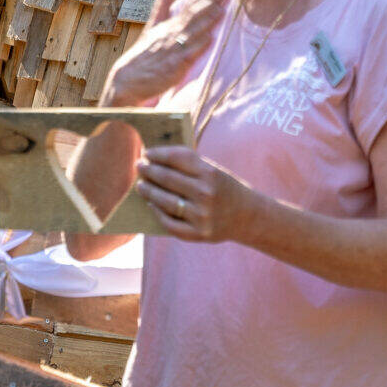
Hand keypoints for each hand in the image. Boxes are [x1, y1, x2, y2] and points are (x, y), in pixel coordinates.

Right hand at [101, 0, 226, 110]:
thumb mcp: (151, 26)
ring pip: (193, 32)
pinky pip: (189, 54)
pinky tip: (210, 37)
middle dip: (209, 3)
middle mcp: (170, 35)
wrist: (127, 81)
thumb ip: (161, 5)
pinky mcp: (175, 67)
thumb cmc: (143, 55)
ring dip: (207, 21)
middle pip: (193, 16)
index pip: (188, 7)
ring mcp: (173, 50)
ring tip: (222, 9)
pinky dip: (199, 45)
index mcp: (167, 25)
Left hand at [136, 144, 259, 243]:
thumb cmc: (225, 189)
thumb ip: (190, 166)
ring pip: (165, 202)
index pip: (177, 158)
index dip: (159, 154)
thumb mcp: (214, 172)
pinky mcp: (198, 234)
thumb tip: (156, 160)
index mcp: (211, 173)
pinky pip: (170, 223)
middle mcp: (206, 194)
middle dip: (149, 171)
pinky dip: (157, 213)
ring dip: (149, 191)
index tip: (147, 152)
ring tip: (141, 185)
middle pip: (168, 179)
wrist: (248, 216)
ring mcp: (202, 216)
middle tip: (139, 166)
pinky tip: (151, 205)